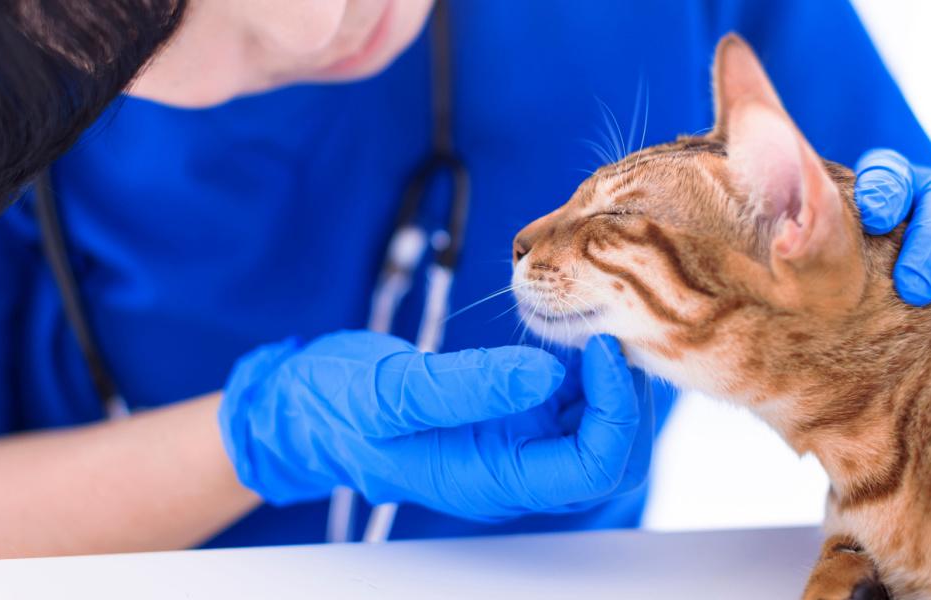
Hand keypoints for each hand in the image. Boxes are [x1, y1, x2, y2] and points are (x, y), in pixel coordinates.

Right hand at [218, 331, 651, 520]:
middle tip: (610, 332)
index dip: (616, 410)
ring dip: (609, 381)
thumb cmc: (337, 408)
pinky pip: (573, 403)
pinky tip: (570, 332)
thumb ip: (466, 387)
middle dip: (625, 398)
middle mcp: (516, 471)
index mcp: (491, 481)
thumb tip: (544, 374)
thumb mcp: (390, 392)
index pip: (593, 467)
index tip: (602, 346)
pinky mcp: (513, 417)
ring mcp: (518, 445)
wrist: (305, 409)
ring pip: (600, 429)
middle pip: (612, 455)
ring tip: (593, 324)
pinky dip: (585, 369)